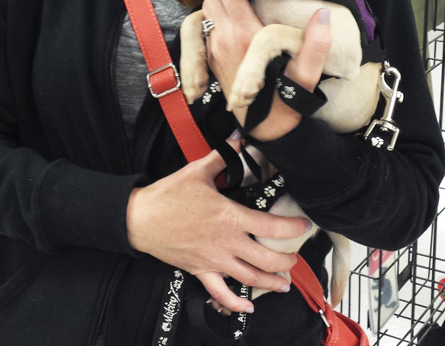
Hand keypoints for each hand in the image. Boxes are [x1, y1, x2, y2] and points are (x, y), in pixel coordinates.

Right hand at [126, 146, 310, 312]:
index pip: (270, 226)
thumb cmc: (169, 195)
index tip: (304, 226)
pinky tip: (248, 307)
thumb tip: (238, 138)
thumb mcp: (197, 170)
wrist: (141, 219)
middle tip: (294, 258)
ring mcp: (214, 260)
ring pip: (249, 278)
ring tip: (283, 284)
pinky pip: (221, 294)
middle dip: (286, 261)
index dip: (292, 228)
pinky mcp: (200, 271)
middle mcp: (226, 242)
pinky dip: (236, 304)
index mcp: (229, 216)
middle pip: (266, 259)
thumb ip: (222, 156)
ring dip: (270, 283)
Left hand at [201, 0, 331, 139]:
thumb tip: (323, 16)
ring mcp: (214, 48)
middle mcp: (224, 38)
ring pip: (205, 6)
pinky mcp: (211, 57)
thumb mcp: (307, 79)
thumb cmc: (286, 105)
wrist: (263, 133)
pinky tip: (220, 0)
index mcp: (245, 36)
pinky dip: (209, 6)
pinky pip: (203, 24)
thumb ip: (316, 48)